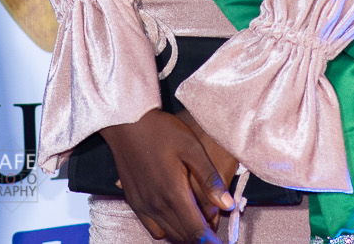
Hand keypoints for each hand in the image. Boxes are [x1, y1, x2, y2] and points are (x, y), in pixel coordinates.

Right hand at [100, 109, 232, 243]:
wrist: (126, 121)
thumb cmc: (160, 130)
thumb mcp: (192, 147)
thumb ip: (210, 178)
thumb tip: (227, 204)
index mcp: (173, 193)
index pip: (197, 232)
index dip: (211, 241)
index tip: (220, 242)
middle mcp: (157, 205)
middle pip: (184, 236)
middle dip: (201, 236)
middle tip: (212, 226)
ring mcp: (143, 205)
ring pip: (169, 234)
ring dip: (185, 233)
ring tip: (196, 221)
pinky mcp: (134, 201)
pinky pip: (153, 228)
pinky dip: (167, 229)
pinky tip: (174, 215)